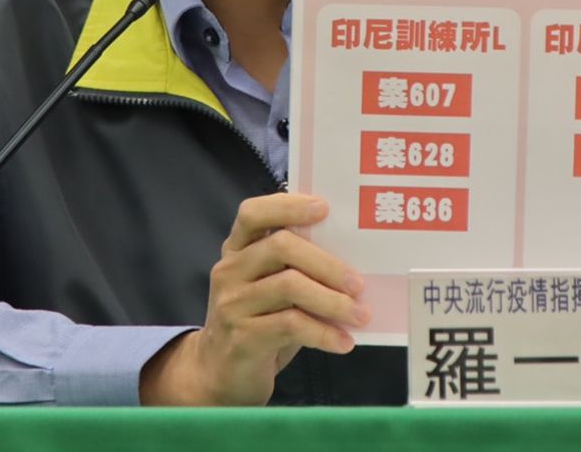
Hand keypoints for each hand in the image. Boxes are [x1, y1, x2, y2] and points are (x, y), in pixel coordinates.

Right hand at [139, 193, 369, 405]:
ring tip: (360, 315)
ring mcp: (232, 304)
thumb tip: (354, 256)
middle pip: (280, 246)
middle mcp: (230, 271)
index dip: (287, 206)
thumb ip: (295, 265)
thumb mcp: (271, 286)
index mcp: (237, 249)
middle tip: (359, 283)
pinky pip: (291, 326)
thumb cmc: (259, 320)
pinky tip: (343, 342)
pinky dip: (323, 333)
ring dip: (332, 301)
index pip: (253, 213)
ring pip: (289, 286)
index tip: (324, 208)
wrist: (220, 373)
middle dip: (327, 263)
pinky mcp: (241, 337)